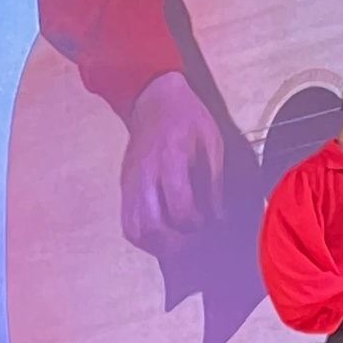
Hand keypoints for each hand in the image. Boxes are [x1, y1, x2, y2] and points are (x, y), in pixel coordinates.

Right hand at [120, 70, 224, 257]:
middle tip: (195, 242)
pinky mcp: (124, 185)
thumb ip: (214, 181)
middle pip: (151, 224)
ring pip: (134, 228)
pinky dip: (144, 236)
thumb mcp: (212, 142)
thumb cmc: (187, 118)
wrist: (153, 98)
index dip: (196, 223)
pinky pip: (127, 221)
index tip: (209, 224)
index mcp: (171, 157)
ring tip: (179, 242)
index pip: (179, 205)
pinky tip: (162, 235)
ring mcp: (130, 181)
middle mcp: (145, 173)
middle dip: (176, 243)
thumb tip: (218, 216)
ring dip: (157, 244)